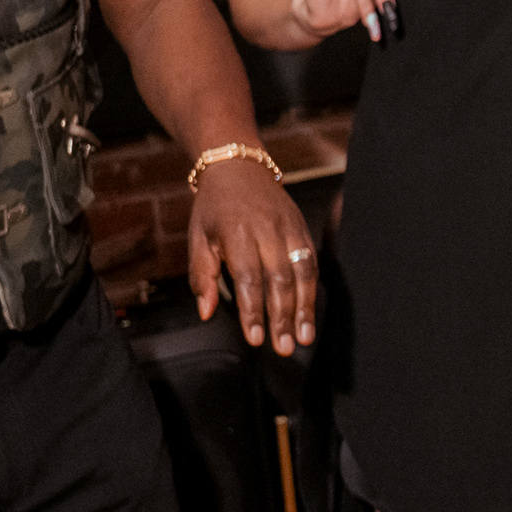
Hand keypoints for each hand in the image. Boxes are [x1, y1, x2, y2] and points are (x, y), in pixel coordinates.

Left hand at [188, 158, 318, 349]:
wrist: (238, 165)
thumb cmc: (215, 205)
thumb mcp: (198, 237)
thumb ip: (202, 276)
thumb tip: (207, 311)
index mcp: (237, 233)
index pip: (249, 279)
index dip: (254, 311)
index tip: (256, 338)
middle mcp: (267, 230)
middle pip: (279, 280)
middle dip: (283, 317)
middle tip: (284, 347)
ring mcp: (288, 228)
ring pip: (302, 272)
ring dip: (305, 308)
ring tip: (303, 337)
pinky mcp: (302, 227)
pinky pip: (312, 261)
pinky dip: (313, 288)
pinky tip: (310, 311)